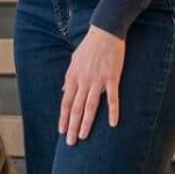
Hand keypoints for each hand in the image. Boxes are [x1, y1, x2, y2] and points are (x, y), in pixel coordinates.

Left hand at [60, 25, 126, 145]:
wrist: (106, 31)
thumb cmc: (90, 46)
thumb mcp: (74, 60)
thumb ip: (69, 77)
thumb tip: (64, 90)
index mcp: (73, 77)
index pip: (65, 102)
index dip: (63, 118)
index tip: (61, 131)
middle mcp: (83, 81)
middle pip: (75, 108)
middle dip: (71, 126)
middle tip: (70, 143)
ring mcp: (97, 80)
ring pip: (90, 106)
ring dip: (86, 123)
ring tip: (82, 137)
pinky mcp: (112, 78)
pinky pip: (112, 98)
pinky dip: (113, 111)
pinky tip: (113, 124)